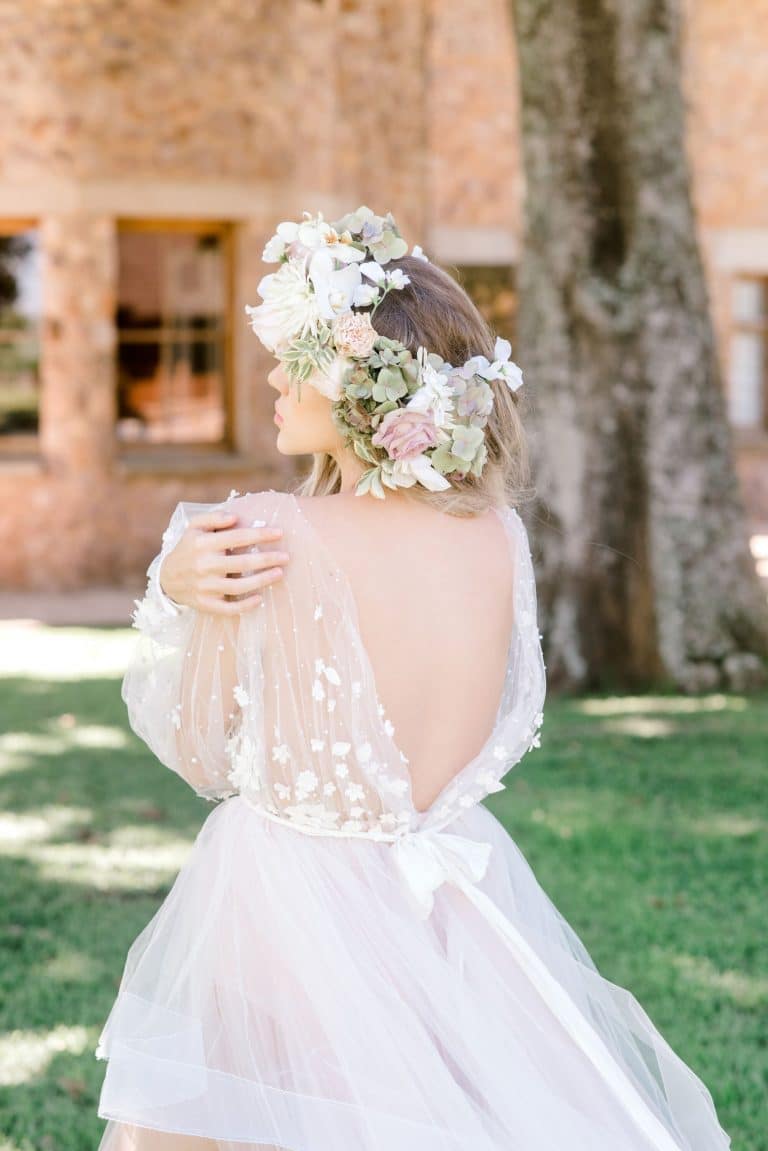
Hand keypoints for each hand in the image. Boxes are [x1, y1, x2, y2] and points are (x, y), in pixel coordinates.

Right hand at [158, 509, 289, 614]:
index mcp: (202, 544)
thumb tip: (235, 517)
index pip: (236, 537)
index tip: (280, 532)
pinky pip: (228, 608)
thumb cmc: (189, 548)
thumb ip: (213, 517)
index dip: (260, 534)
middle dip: (267, 559)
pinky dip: (245, 606)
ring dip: (261, 580)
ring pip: (238, 587)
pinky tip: (260, 598)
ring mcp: (205, 587)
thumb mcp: (194, 527)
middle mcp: (204, 566)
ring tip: (280, 573)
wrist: (167, 578)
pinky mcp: (205, 604)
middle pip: (241, 563)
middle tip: (287, 556)